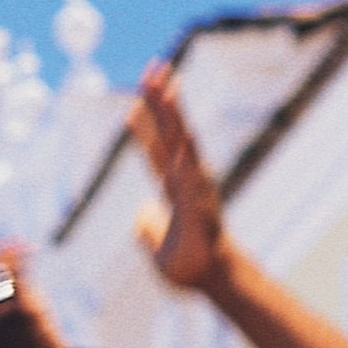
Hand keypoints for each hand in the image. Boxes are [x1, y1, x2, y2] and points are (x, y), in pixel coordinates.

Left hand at [128, 63, 225, 293]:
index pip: (155, 147)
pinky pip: (189, 172)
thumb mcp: (154, 243)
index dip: (146, 122)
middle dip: (160, 100)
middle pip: (170, 131)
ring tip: (164, 87)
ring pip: (180, 143)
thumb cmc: (186, 264)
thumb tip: (142, 214)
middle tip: (153, 67)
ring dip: (172, 115)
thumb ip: (147, 226)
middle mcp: (185, 178)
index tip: (137, 96)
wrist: (210, 280)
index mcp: (172, 186)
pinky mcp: (198, 202)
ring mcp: (194, 186)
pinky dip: (184, 152)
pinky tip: (180, 131)